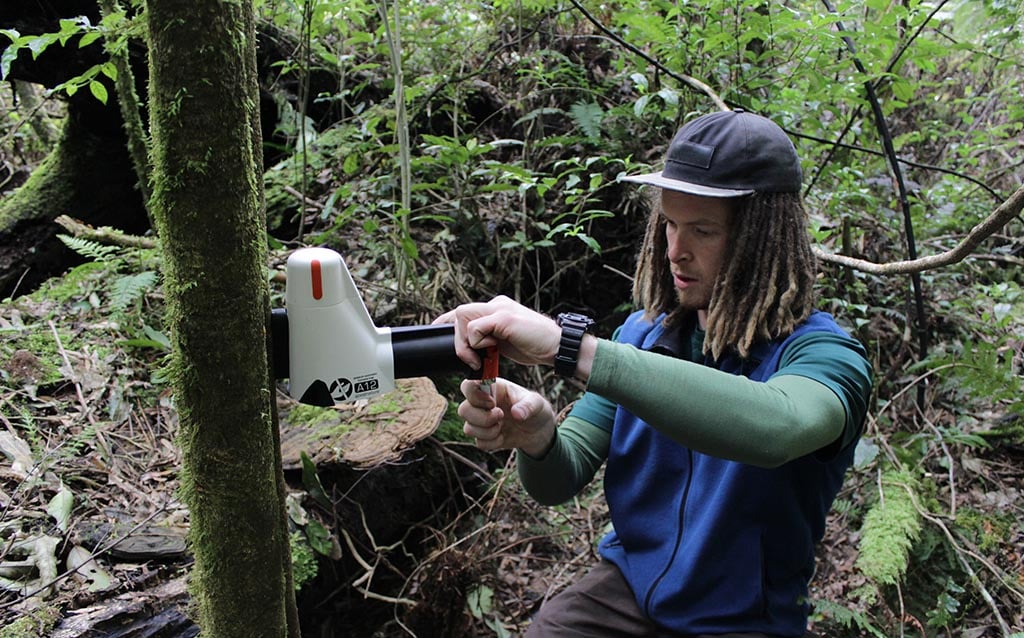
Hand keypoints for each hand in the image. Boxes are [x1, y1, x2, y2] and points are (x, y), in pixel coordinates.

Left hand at [433, 295, 560, 370]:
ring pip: (463, 316)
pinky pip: (475, 328)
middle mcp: (497, 304)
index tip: (436, 332)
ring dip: (464, 342)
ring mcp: (500, 308)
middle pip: (460, 313)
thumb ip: (489, 339)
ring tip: (477, 359)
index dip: (446, 321)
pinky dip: (475, 343)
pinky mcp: (504, 318)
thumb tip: (470, 349)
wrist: (557, 347)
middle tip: (469, 360)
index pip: (464, 311)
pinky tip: (488, 353)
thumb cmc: (534, 347)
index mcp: (496, 308)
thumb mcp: (505, 342)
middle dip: (456, 338)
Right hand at [457, 377, 555, 455]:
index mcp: (492, 387)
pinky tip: (503, 436)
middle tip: (501, 416)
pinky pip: (478, 443)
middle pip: (463, 410)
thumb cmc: (535, 409)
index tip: (492, 402)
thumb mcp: (537, 403)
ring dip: (488, 431)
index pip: (468, 385)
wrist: (538, 431)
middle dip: (483, 418)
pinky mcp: (483, 436)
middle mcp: (481, 403)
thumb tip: (516, 413)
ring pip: (468, 428)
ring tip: (503, 426)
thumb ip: (528, 405)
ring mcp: (480, 420)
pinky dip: (492, 443)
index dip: (475, 395)